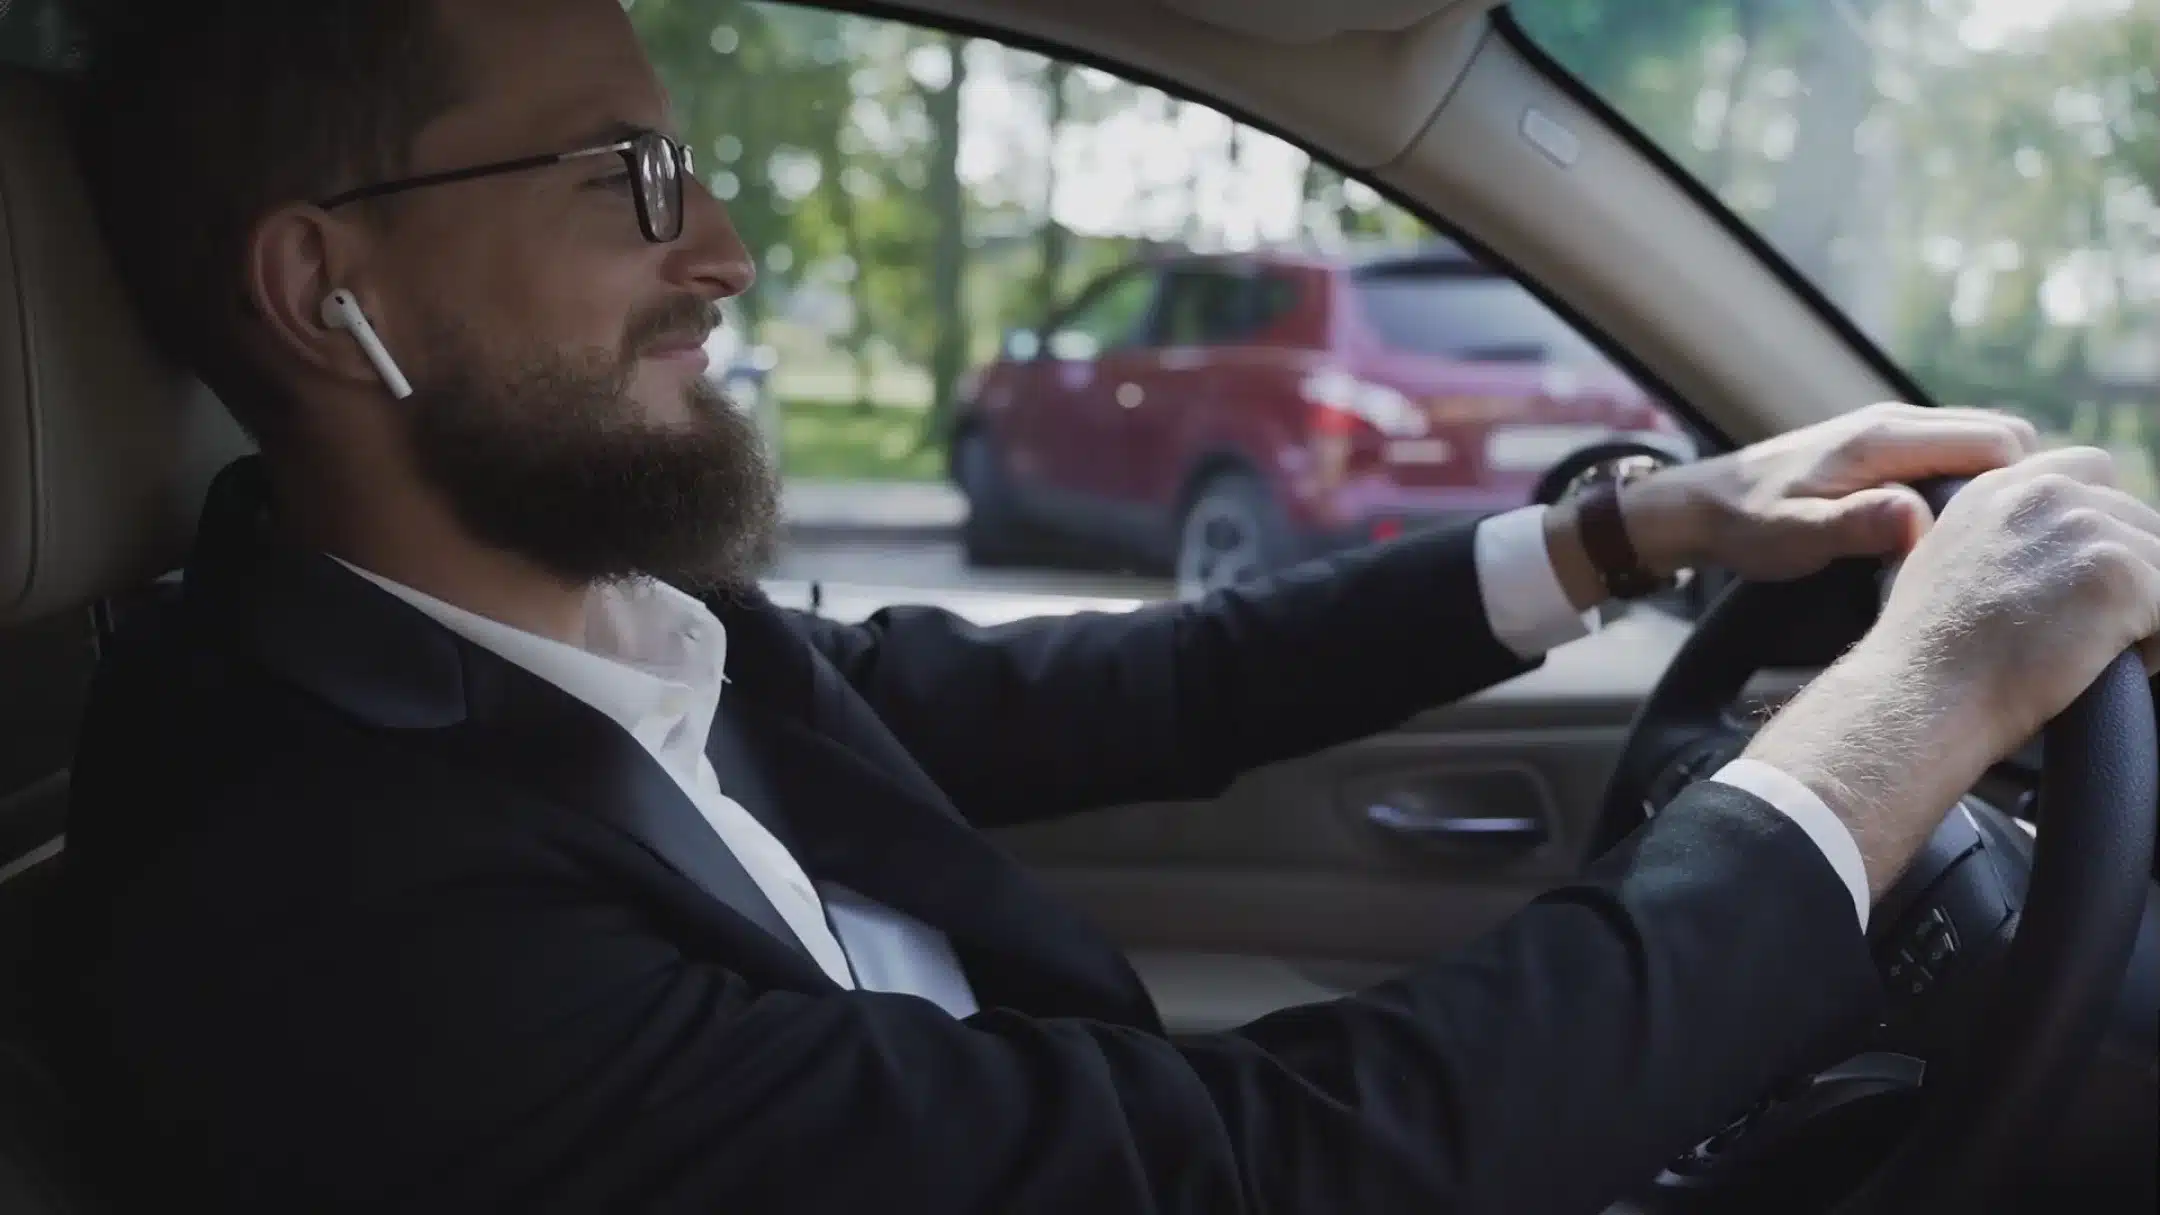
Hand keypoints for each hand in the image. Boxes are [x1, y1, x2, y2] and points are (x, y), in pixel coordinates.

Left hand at [1619, 402, 2043, 580]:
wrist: (1701, 505)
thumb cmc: (1746, 523)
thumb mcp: (1795, 534)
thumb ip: (1857, 525)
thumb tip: (1918, 519)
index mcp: (1884, 438)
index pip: (1998, 442)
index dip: (2019, 488)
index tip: (2009, 538)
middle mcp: (1896, 422)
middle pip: (2002, 437)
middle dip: (2016, 487)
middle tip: (1998, 544)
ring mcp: (1891, 431)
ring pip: (1978, 446)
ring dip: (1988, 488)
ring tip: (1972, 542)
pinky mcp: (1884, 448)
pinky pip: (1950, 456)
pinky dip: (1962, 487)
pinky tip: (1940, 532)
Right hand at [1744, 447, 2159, 895]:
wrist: (1920, 696)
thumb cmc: (1926, 658)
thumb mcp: (1943, 564)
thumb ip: (1998, 537)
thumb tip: (2050, 557)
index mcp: (1999, 487)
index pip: (2088, 472)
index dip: (2101, 526)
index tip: (2087, 578)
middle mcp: (2043, 492)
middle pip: (2138, 518)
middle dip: (2131, 572)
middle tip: (2090, 629)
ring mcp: (2084, 527)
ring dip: (2144, 608)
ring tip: (2092, 652)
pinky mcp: (2119, 572)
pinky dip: (2155, 644)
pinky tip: (2104, 665)